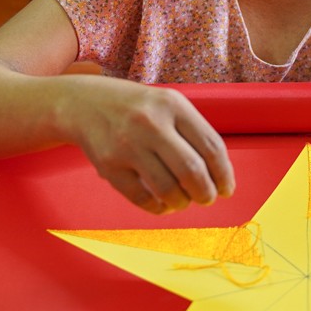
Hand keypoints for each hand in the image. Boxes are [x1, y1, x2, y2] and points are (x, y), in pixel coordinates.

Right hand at [65, 79, 234, 213]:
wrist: (83, 103)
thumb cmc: (137, 108)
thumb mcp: (167, 104)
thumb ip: (194, 132)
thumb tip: (221, 175)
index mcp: (173, 105)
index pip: (211, 146)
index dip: (224, 174)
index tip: (227, 189)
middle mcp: (150, 123)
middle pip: (192, 171)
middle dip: (206, 193)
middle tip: (207, 198)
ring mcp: (127, 145)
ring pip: (168, 189)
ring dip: (182, 202)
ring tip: (183, 201)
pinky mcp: (109, 165)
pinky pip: (141, 198)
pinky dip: (157, 208)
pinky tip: (162, 204)